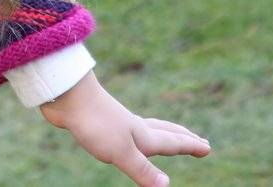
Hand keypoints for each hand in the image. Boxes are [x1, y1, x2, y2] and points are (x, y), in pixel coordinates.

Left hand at [38, 71, 211, 186]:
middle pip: (165, 131)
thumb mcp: (120, 152)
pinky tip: (125, 130)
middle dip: (183, 136)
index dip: (190, 146)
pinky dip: (136, 131)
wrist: (65, 94)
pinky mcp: (99, 121)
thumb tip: (166, 186)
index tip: (208, 147)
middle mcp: (134, 127)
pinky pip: (125, 129)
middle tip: (198, 138)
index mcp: (143, 135)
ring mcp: (116, 122)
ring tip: (167, 132)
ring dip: (162, 131)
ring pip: (146, 128)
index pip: (172, 142)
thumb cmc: (94, 122)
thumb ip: (142, 169)